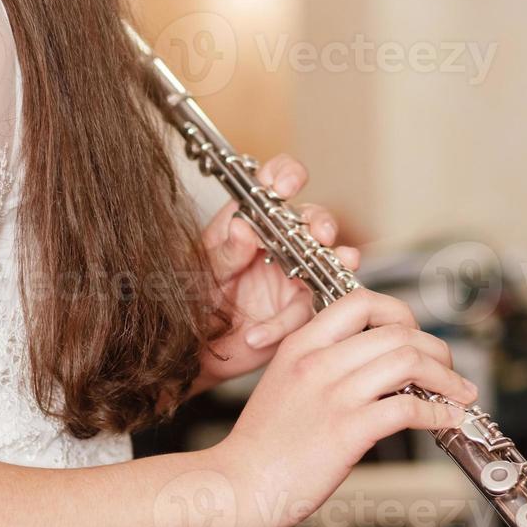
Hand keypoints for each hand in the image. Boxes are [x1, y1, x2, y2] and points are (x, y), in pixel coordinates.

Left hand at [195, 154, 359, 391]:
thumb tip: (244, 228)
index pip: (274, 184)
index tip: (284, 185)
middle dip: (320, 221)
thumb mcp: (200, 272)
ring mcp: (292, 277)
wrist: (190, 350)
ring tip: (336, 263)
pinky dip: (283, 324)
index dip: (286, 176)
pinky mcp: (296, 312)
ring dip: (334, 259)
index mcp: (250, 221)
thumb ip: (223, 252)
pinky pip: (303, 313)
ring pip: (325, 261)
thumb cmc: (191, 300)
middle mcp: (277, 245)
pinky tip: (258, 334)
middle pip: (311, 220)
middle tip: (318, 232)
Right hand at [213, 290, 475, 526]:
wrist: (237, 483)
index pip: (361, 301)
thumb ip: (324, 366)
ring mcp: (333, 395)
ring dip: (446, 377)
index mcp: (301, 344)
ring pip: (409, 362)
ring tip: (460, 393)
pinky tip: (446, 419)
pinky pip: (407, 407)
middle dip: (436, 348)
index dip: (400, 312)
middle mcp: (318, 362)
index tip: (416, 334)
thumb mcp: (284, 382)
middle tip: (450, 368)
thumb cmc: (262, 444)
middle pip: (397, 331)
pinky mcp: (346, 431)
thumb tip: (376, 367)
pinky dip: (438, 412)